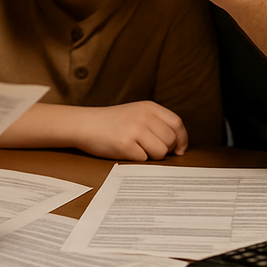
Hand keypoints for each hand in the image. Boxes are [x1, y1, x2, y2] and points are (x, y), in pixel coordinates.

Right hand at [0, 102, 187, 160]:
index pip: (177, 124)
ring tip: (136, 148)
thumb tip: (179, 145)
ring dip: (151, 155)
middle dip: (164, 149)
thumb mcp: (136, 113)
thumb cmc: (111, 122)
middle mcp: (144, 116)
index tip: (179, 149)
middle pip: (171, 140)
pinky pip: (144, 159)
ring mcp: (135, 130)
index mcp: (149, 107)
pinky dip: (137, 159)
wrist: (84, 124)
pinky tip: (125, 151)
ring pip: (160, 152)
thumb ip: (156, 122)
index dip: (181, 139)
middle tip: (149, 148)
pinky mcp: (125, 145)